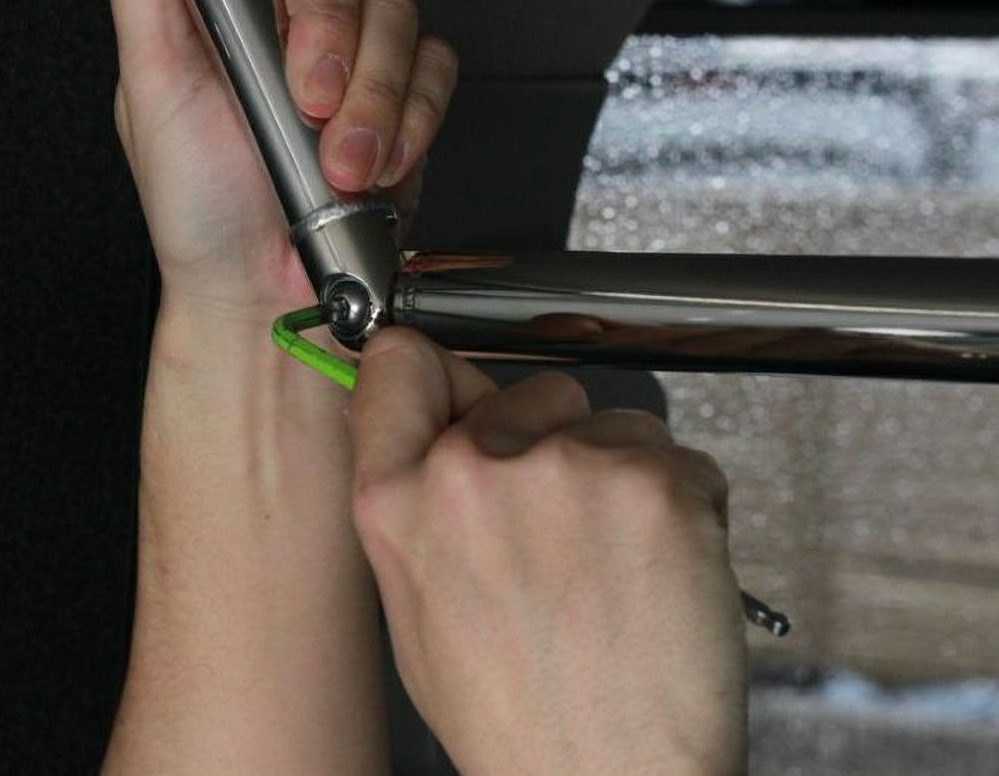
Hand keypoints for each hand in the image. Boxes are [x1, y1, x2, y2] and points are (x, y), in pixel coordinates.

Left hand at [79, 0, 456, 321]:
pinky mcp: (405, 102)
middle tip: (303, 92)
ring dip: (368, 94)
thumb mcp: (150, 89)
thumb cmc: (199, 207)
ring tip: (333, 160)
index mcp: (225, 3)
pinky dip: (409, 120)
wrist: (263, 294)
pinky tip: (371, 163)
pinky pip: (435, 70)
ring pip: (393, 12)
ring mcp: (353, 58)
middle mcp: (291, 20)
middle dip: (326, 23)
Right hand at [350, 329, 747, 774]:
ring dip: (620, 474)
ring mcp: (565, 470)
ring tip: (613, 564)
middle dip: (553, 437)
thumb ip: (415, 498)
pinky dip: (680, 503)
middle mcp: (471, 472)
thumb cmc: (520, 714)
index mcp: (398, 502)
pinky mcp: (652, 483)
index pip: (401, 363)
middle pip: (530, 385)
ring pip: (612, 421)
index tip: (467, 388)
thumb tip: (439, 424)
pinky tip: (655, 568)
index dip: (442, 374)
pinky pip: (678, 457)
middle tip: (563, 524)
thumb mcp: (415, 607)